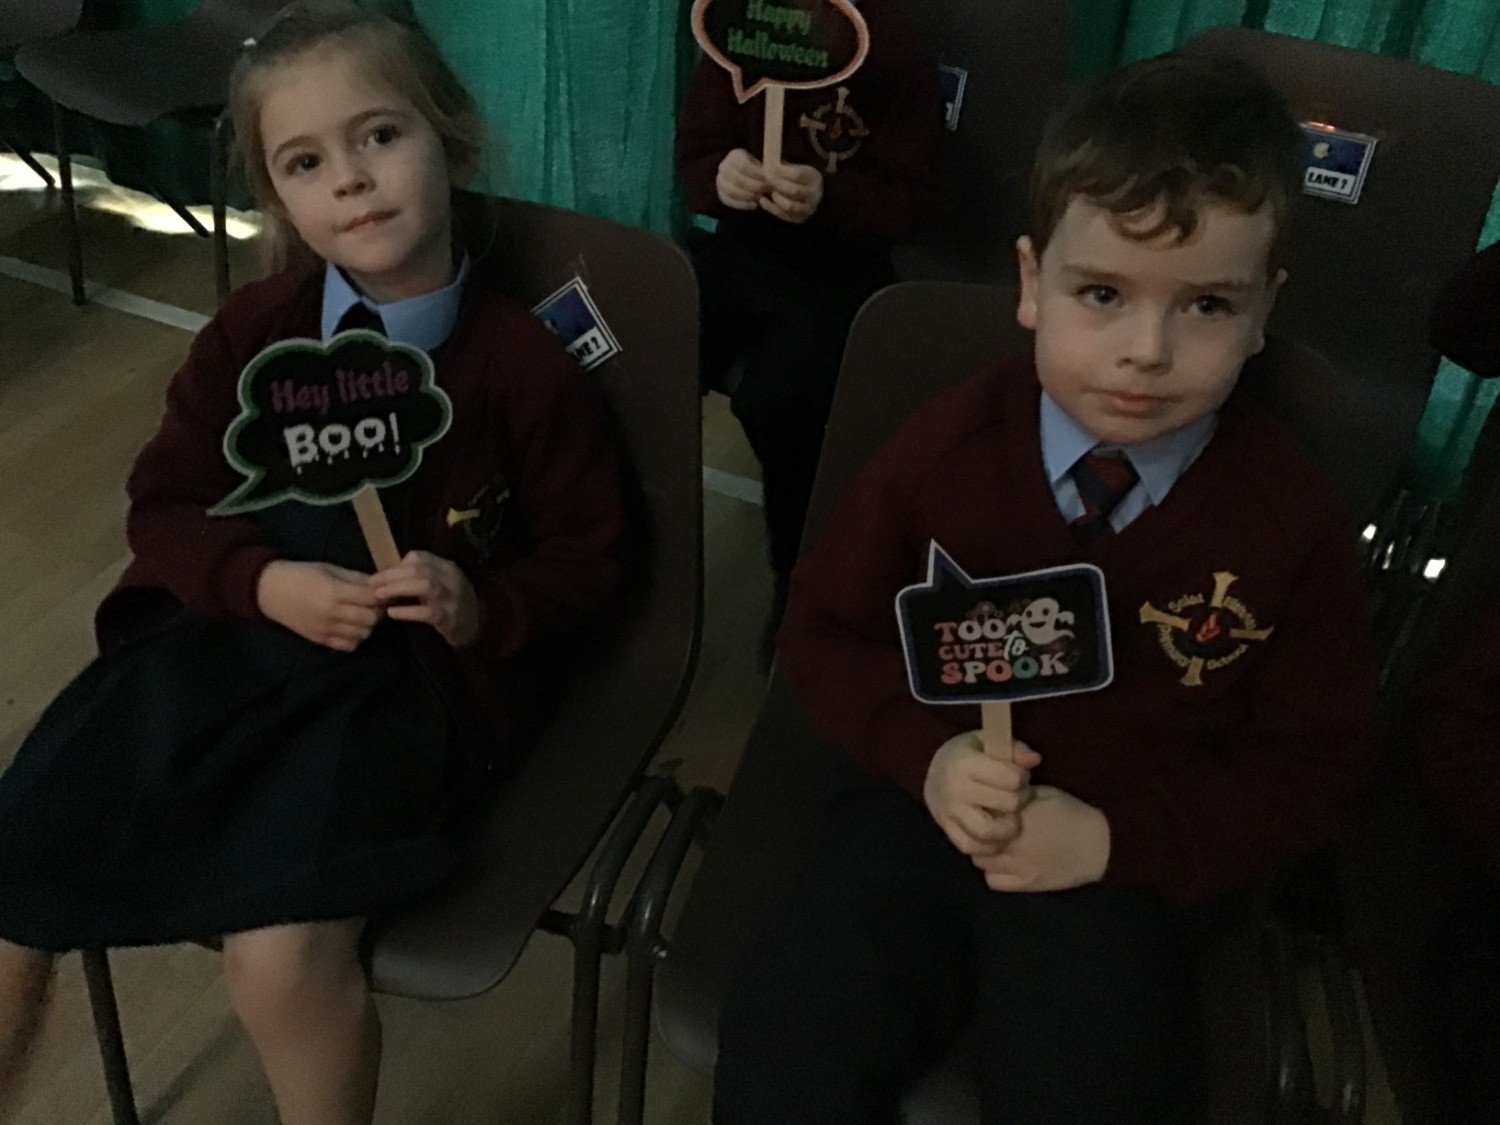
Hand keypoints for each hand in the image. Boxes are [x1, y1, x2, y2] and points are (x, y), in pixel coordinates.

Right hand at [255, 560, 382, 651]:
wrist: (269, 590)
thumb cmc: (301, 574)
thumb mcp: (330, 569)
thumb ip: (355, 578)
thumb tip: (380, 584)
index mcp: (335, 592)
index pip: (371, 598)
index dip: (383, 595)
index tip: (385, 591)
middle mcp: (332, 613)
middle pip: (371, 619)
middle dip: (378, 611)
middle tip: (375, 604)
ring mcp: (326, 629)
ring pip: (363, 634)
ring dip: (368, 625)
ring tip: (363, 614)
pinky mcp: (320, 640)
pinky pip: (348, 645)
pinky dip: (356, 637)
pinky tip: (352, 627)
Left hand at [369, 551, 481, 647]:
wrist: (478, 628)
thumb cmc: (452, 604)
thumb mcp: (440, 584)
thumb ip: (420, 576)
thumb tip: (388, 573)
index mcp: (447, 567)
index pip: (420, 557)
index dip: (396, 565)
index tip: (378, 575)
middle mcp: (451, 579)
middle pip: (420, 569)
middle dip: (392, 575)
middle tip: (372, 585)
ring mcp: (452, 599)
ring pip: (425, 585)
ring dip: (399, 588)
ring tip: (380, 595)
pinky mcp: (450, 619)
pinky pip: (428, 612)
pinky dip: (408, 611)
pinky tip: (393, 612)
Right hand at [716, 148, 768, 210]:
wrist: (747, 177)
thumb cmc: (759, 170)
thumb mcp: (763, 163)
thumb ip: (767, 168)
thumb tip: (773, 174)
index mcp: (734, 156)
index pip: (743, 166)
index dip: (756, 174)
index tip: (769, 179)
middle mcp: (724, 167)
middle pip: (737, 179)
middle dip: (754, 186)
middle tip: (767, 191)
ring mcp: (720, 181)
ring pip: (732, 191)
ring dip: (749, 196)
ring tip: (761, 198)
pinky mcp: (721, 194)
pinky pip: (729, 201)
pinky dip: (742, 204)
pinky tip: (754, 205)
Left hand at [759, 162, 822, 222]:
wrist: (810, 194)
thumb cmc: (799, 178)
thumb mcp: (796, 167)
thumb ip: (783, 166)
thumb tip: (768, 162)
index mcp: (814, 178)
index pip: (797, 175)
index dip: (782, 172)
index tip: (770, 168)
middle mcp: (814, 195)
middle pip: (794, 191)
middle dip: (778, 185)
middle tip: (767, 179)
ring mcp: (808, 209)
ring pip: (790, 206)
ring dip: (776, 199)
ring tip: (769, 191)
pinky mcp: (800, 219)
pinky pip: (785, 216)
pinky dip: (772, 209)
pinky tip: (763, 200)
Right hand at [924, 734, 1041, 856]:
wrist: (934, 774)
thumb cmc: (967, 755)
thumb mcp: (987, 741)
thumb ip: (1014, 749)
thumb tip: (1035, 760)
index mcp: (964, 762)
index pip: (1012, 779)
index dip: (1022, 777)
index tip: (1018, 774)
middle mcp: (954, 789)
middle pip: (1008, 804)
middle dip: (1020, 799)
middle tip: (1016, 794)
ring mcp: (949, 813)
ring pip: (988, 831)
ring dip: (1008, 828)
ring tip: (1010, 818)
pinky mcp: (947, 831)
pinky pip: (972, 847)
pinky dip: (989, 845)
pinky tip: (997, 834)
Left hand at [972, 786, 1110, 892]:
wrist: (1101, 844)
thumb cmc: (1073, 813)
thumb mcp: (1042, 794)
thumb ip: (1015, 797)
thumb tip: (994, 794)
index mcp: (1018, 819)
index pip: (981, 817)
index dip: (978, 813)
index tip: (983, 810)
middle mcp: (1014, 844)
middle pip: (976, 841)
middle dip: (978, 833)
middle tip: (987, 828)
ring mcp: (1019, 867)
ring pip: (981, 862)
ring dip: (984, 853)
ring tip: (995, 845)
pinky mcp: (1027, 885)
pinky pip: (994, 882)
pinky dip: (994, 873)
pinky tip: (1004, 864)